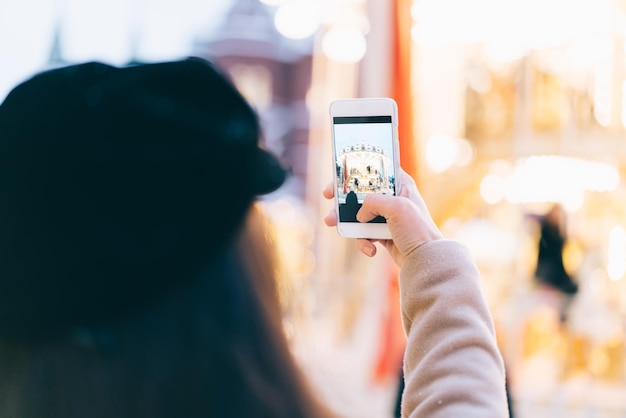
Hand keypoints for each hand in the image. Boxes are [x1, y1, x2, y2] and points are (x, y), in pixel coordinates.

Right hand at [323, 168, 441, 265]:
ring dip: (346, 221)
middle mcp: (393, 198)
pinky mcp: (383, 234)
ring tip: (333, 225)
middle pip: (361, 193)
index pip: (375, 170)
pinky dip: (363, 242)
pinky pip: (364, 234)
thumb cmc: (417, 230)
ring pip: (358, 215)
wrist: (425, 259)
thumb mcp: (396, 207)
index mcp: (400, 185)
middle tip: (328, 197)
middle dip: (343, 197)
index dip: (356, 171)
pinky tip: (371, 249)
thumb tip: (360, 214)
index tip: (339, 176)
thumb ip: (373, 202)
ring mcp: (387, 217)